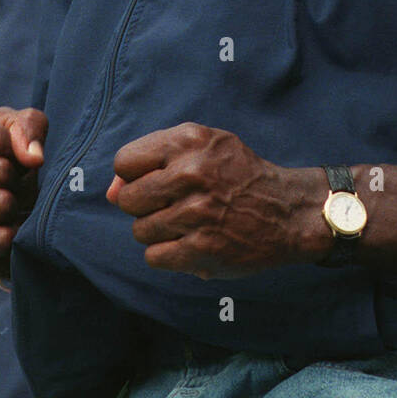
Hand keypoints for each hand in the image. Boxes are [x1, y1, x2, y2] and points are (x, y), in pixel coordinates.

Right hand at [0, 107, 47, 279]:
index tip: (6, 157)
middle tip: (9, 184)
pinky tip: (1, 228)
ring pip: (2, 204)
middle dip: (16, 179)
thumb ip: (28, 125)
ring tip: (5, 204)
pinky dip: (13, 233)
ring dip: (15, 205)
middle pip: (0, 171)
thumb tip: (33, 158)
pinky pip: (2, 238)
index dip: (15, 150)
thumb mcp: (15, 130)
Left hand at [108, 123, 325, 278]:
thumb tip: (109, 192)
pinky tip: (189, 243)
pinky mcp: (202, 248)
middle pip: (127, 199)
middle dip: (143, 206)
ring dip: (157, 232)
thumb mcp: (203, 148)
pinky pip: (154, 256)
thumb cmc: (237, 174)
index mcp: (190, 140)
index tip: (155, 180)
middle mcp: (192, 173)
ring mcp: (197, 212)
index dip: (134, 176)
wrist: (286, 211)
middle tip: (172, 205)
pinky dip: (167, 254)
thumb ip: (153, 161)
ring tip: (185, 224)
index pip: (125, 162)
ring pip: (139, 230)